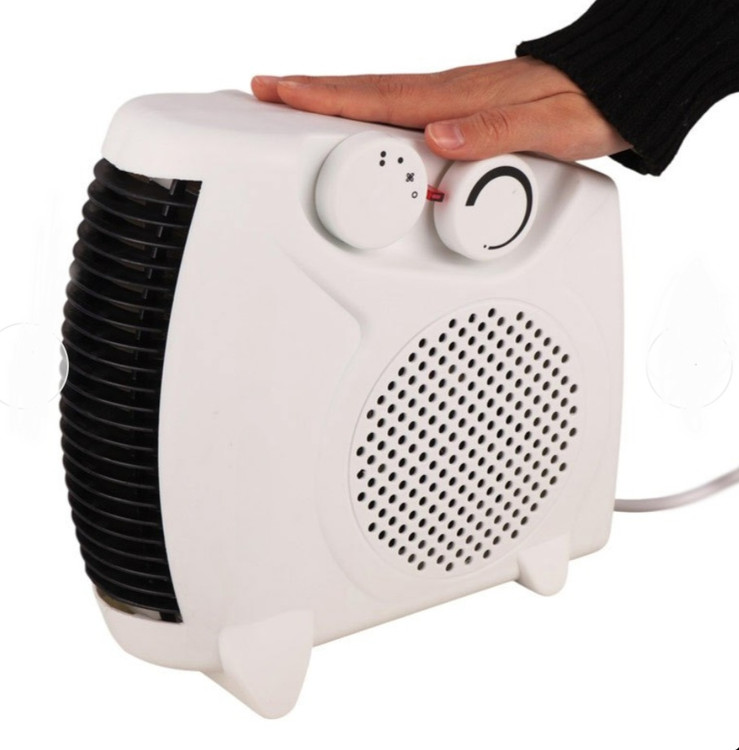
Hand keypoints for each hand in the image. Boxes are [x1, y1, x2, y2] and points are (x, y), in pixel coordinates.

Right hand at [251, 57, 629, 161]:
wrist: (615, 91)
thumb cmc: (587, 108)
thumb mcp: (550, 126)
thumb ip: (495, 134)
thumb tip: (438, 135)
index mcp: (459, 99)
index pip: (377, 96)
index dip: (324, 95)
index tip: (277, 90)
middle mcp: (449, 96)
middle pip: (365, 94)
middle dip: (311, 93)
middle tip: (263, 91)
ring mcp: (453, 102)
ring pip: (380, 102)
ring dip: (335, 102)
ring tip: (295, 107)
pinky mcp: (462, 112)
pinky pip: (404, 113)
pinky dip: (371, 116)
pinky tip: (363, 126)